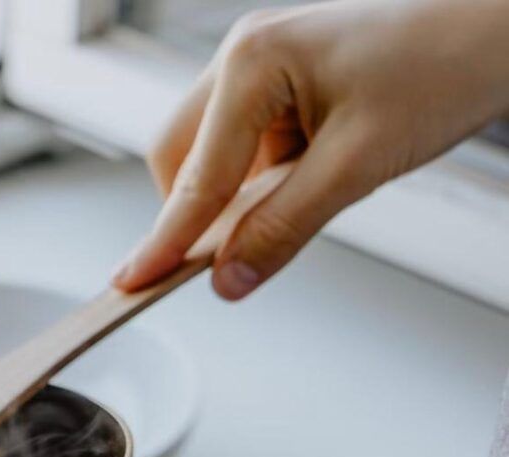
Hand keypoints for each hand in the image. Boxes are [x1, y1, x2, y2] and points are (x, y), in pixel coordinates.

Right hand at [115, 0, 508, 299]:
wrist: (498, 27)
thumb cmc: (443, 69)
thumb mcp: (358, 165)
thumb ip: (283, 227)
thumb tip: (229, 278)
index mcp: (251, 62)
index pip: (195, 176)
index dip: (166, 239)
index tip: (132, 282)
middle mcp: (242, 56)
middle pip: (178, 157)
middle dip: (193, 212)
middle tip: (213, 262)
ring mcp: (258, 66)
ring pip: (208, 153)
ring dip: (233, 195)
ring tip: (298, 203)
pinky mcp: (279, 83)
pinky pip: (243, 145)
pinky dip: (259, 180)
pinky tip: (304, 183)